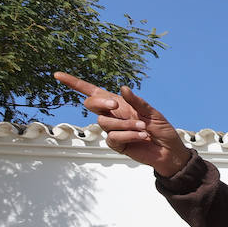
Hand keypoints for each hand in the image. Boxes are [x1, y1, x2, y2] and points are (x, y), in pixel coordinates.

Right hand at [53, 72, 191, 176]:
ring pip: (104, 122)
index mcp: (118, 104)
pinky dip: (129, 135)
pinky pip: (114, 137)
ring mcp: (113, 130)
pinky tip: (143, 136)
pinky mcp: (117, 144)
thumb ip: (138, 102)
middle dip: (100, 102)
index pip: (92, 92)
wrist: (170, 152)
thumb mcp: (153, 113)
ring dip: (125, 123)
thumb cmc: (162, 130)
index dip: (74, 84)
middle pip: (91, 104)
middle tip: (115, 104)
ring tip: (143, 127)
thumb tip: (123, 88)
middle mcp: (112, 116)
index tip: (57, 75)